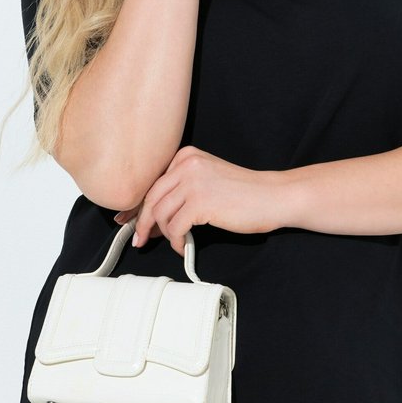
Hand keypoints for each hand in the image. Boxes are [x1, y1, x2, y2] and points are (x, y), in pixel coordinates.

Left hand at [113, 145, 282, 256]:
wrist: (273, 197)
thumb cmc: (244, 193)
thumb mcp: (207, 179)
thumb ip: (181, 188)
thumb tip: (149, 213)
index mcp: (186, 156)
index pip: (152, 183)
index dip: (137, 206)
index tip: (128, 220)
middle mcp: (186, 164)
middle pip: (150, 198)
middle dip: (142, 223)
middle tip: (140, 240)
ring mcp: (193, 182)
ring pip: (159, 214)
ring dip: (165, 235)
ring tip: (176, 243)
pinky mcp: (200, 202)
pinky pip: (175, 228)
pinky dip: (177, 242)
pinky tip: (185, 246)